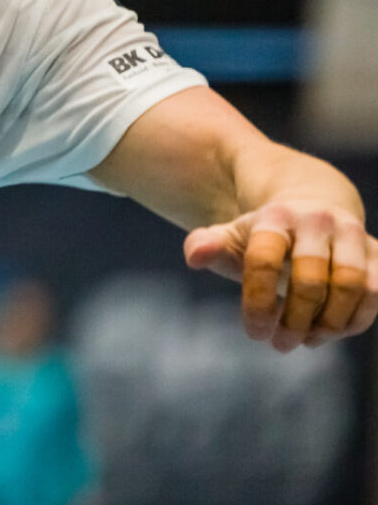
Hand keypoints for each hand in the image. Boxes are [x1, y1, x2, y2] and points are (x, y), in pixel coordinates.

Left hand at [184, 200, 377, 350]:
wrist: (312, 209)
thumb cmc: (265, 237)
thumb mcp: (232, 238)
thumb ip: (207, 246)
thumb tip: (194, 256)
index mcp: (275, 218)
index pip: (264, 260)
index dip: (258, 302)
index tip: (254, 334)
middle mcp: (318, 221)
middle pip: (311, 279)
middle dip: (295, 320)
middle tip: (280, 345)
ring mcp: (353, 235)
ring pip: (352, 286)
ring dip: (331, 323)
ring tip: (308, 341)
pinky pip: (377, 292)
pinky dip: (358, 320)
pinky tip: (333, 333)